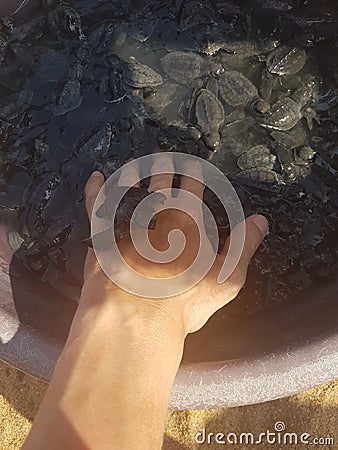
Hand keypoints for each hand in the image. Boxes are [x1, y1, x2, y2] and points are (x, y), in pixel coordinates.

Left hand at [81, 153, 267, 336]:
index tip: (194, 166)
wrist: (139, 315)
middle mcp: (158, 217)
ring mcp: (129, 225)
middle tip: (163, 156)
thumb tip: (260, 222)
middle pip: (162, 183)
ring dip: (136, 175)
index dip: (194, 175)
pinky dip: (95, 190)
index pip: (194, 188)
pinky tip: (95, 179)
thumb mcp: (227, 276)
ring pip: (132, 190)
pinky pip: (97, 206)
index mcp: (188, 222)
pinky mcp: (105, 238)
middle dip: (164, 168)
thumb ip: (244, 245)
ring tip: (138, 165)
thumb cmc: (184, 299)